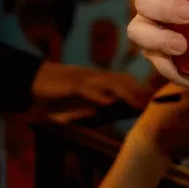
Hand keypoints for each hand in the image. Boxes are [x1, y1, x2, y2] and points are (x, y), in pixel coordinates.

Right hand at [31, 61, 149, 108]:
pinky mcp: (70, 84)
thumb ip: (97, 105)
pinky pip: (86, 88)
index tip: (154, 102)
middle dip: (138, 91)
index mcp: (98, 81)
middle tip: (152, 104)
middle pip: (121, 79)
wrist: (34, 81)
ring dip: (124, 93)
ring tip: (137, 104)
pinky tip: (107, 103)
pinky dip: (97, 95)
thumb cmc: (58, 94)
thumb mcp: (80, 101)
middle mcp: (94, 77)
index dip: (139, 90)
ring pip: (108, 82)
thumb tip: (116, 110)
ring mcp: (83, 79)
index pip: (124, 81)